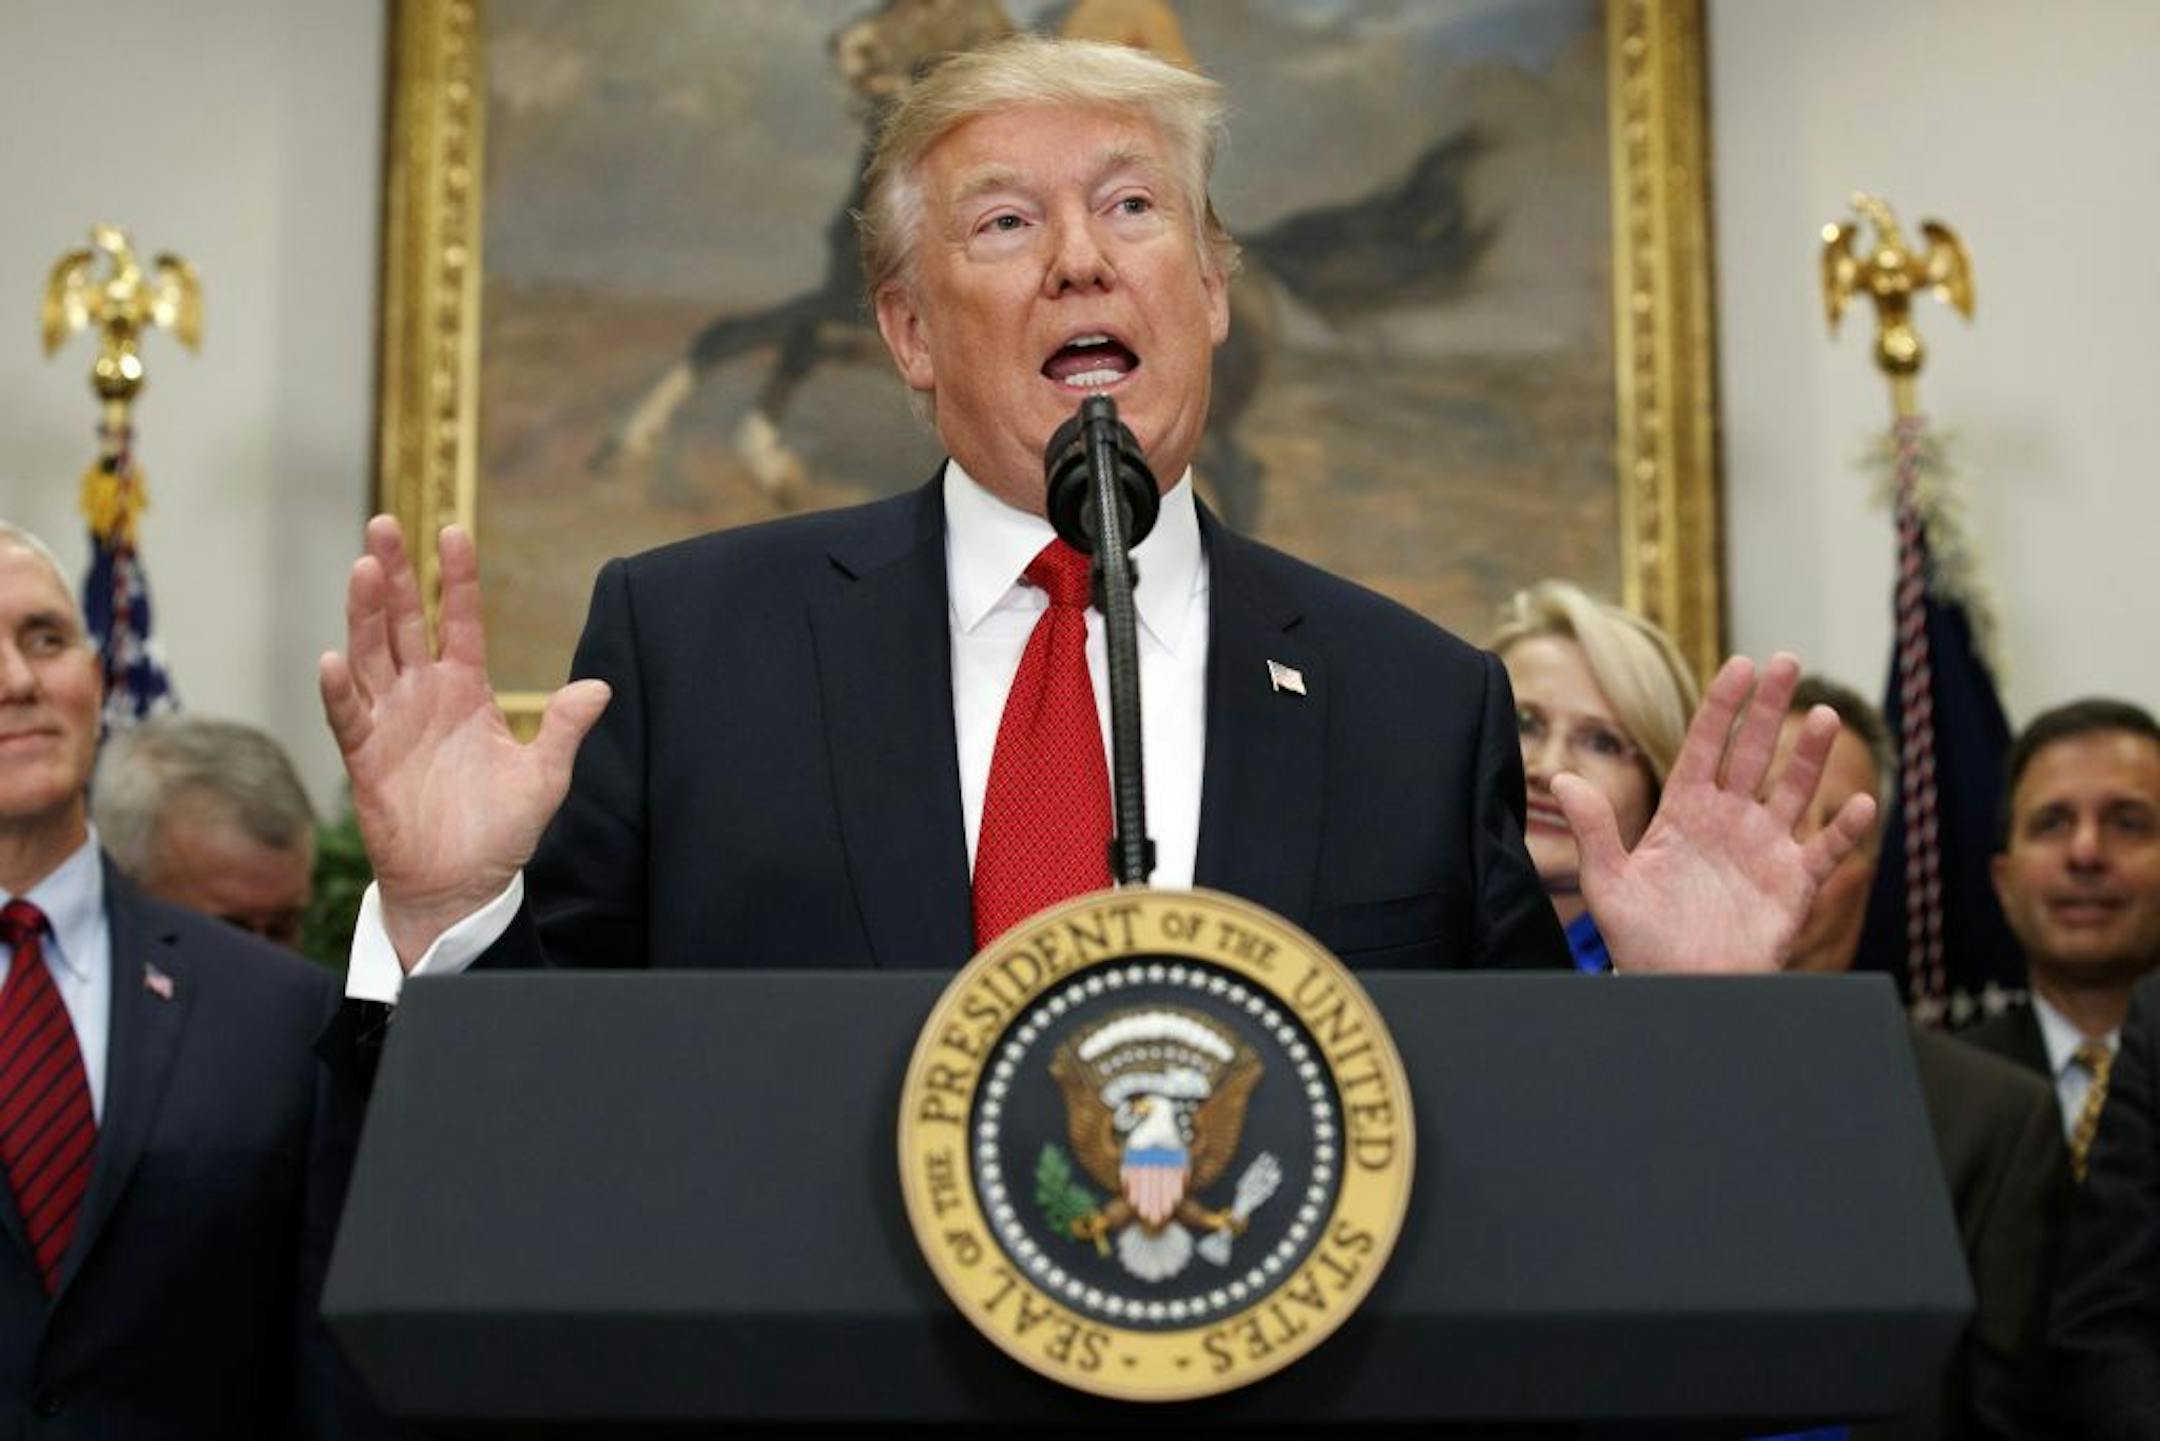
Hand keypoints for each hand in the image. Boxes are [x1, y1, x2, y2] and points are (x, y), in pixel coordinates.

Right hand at [318, 517, 609, 969]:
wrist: (463, 886)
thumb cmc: (501, 830)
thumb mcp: (544, 776)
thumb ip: (564, 729)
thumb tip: (600, 687)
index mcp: (466, 690)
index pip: (459, 621)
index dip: (456, 578)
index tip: (454, 531)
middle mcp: (423, 695)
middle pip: (404, 622)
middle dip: (396, 573)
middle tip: (384, 523)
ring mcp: (391, 723)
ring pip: (371, 655)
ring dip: (365, 614)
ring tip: (365, 568)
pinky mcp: (366, 759)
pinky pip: (349, 717)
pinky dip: (340, 690)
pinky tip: (334, 658)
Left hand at [1552, 652, 1876, 972]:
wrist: (1679, 990)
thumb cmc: (1640, 941)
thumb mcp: (1609, 885)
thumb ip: (1594, 830)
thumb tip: (1562, 780)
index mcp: (1684, 813)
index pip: (1705, 747)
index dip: (1722, 706)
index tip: (1740, 665)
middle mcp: (1728, 822)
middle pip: (1753, 754)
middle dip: (1769, 708)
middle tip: (1788, 661)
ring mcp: (1764, 850)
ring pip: (1794, 791)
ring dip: (1809, 755)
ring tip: (1822, 715)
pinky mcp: (1793, 884)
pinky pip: (1826, 850)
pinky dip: (1846, 829)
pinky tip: (1861, 802)